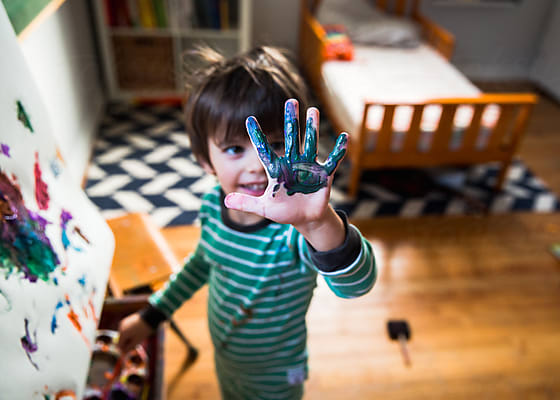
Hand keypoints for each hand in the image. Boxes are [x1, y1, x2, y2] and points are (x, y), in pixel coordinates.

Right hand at [117, 312, 152, 353]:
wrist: (150, 316)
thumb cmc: (144, 330)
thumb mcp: (137, 341)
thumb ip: (129, 347)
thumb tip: (123, 353)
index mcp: (122, 333)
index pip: (119, 345)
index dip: (124, 349)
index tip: (132, 349)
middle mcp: (120, 328)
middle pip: (121, 340)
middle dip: (127, 343)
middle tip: (137, 343)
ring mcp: (123, 323)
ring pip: (124, 334)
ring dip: (129, 337)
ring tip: (138, 335)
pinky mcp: (127, 320)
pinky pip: (126, 329)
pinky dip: (130, 332)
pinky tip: (137, 330)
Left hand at [225, 99, 346, 227]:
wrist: (304, 218)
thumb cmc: (284, 211)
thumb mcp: (263, 208)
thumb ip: (246, 203)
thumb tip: (225, 200)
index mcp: (277, 170)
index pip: (264, 150)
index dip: (257, 136)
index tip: (249, 120)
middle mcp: (293, 163)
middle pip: (291, 138)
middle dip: (291, 120)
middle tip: (290, 101)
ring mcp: (309, 167)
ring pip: (310, 143)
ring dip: (313, 128)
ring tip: (313, 110)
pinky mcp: (323, 176)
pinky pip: (332, 161)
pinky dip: (338, 151)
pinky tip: (344, 137)